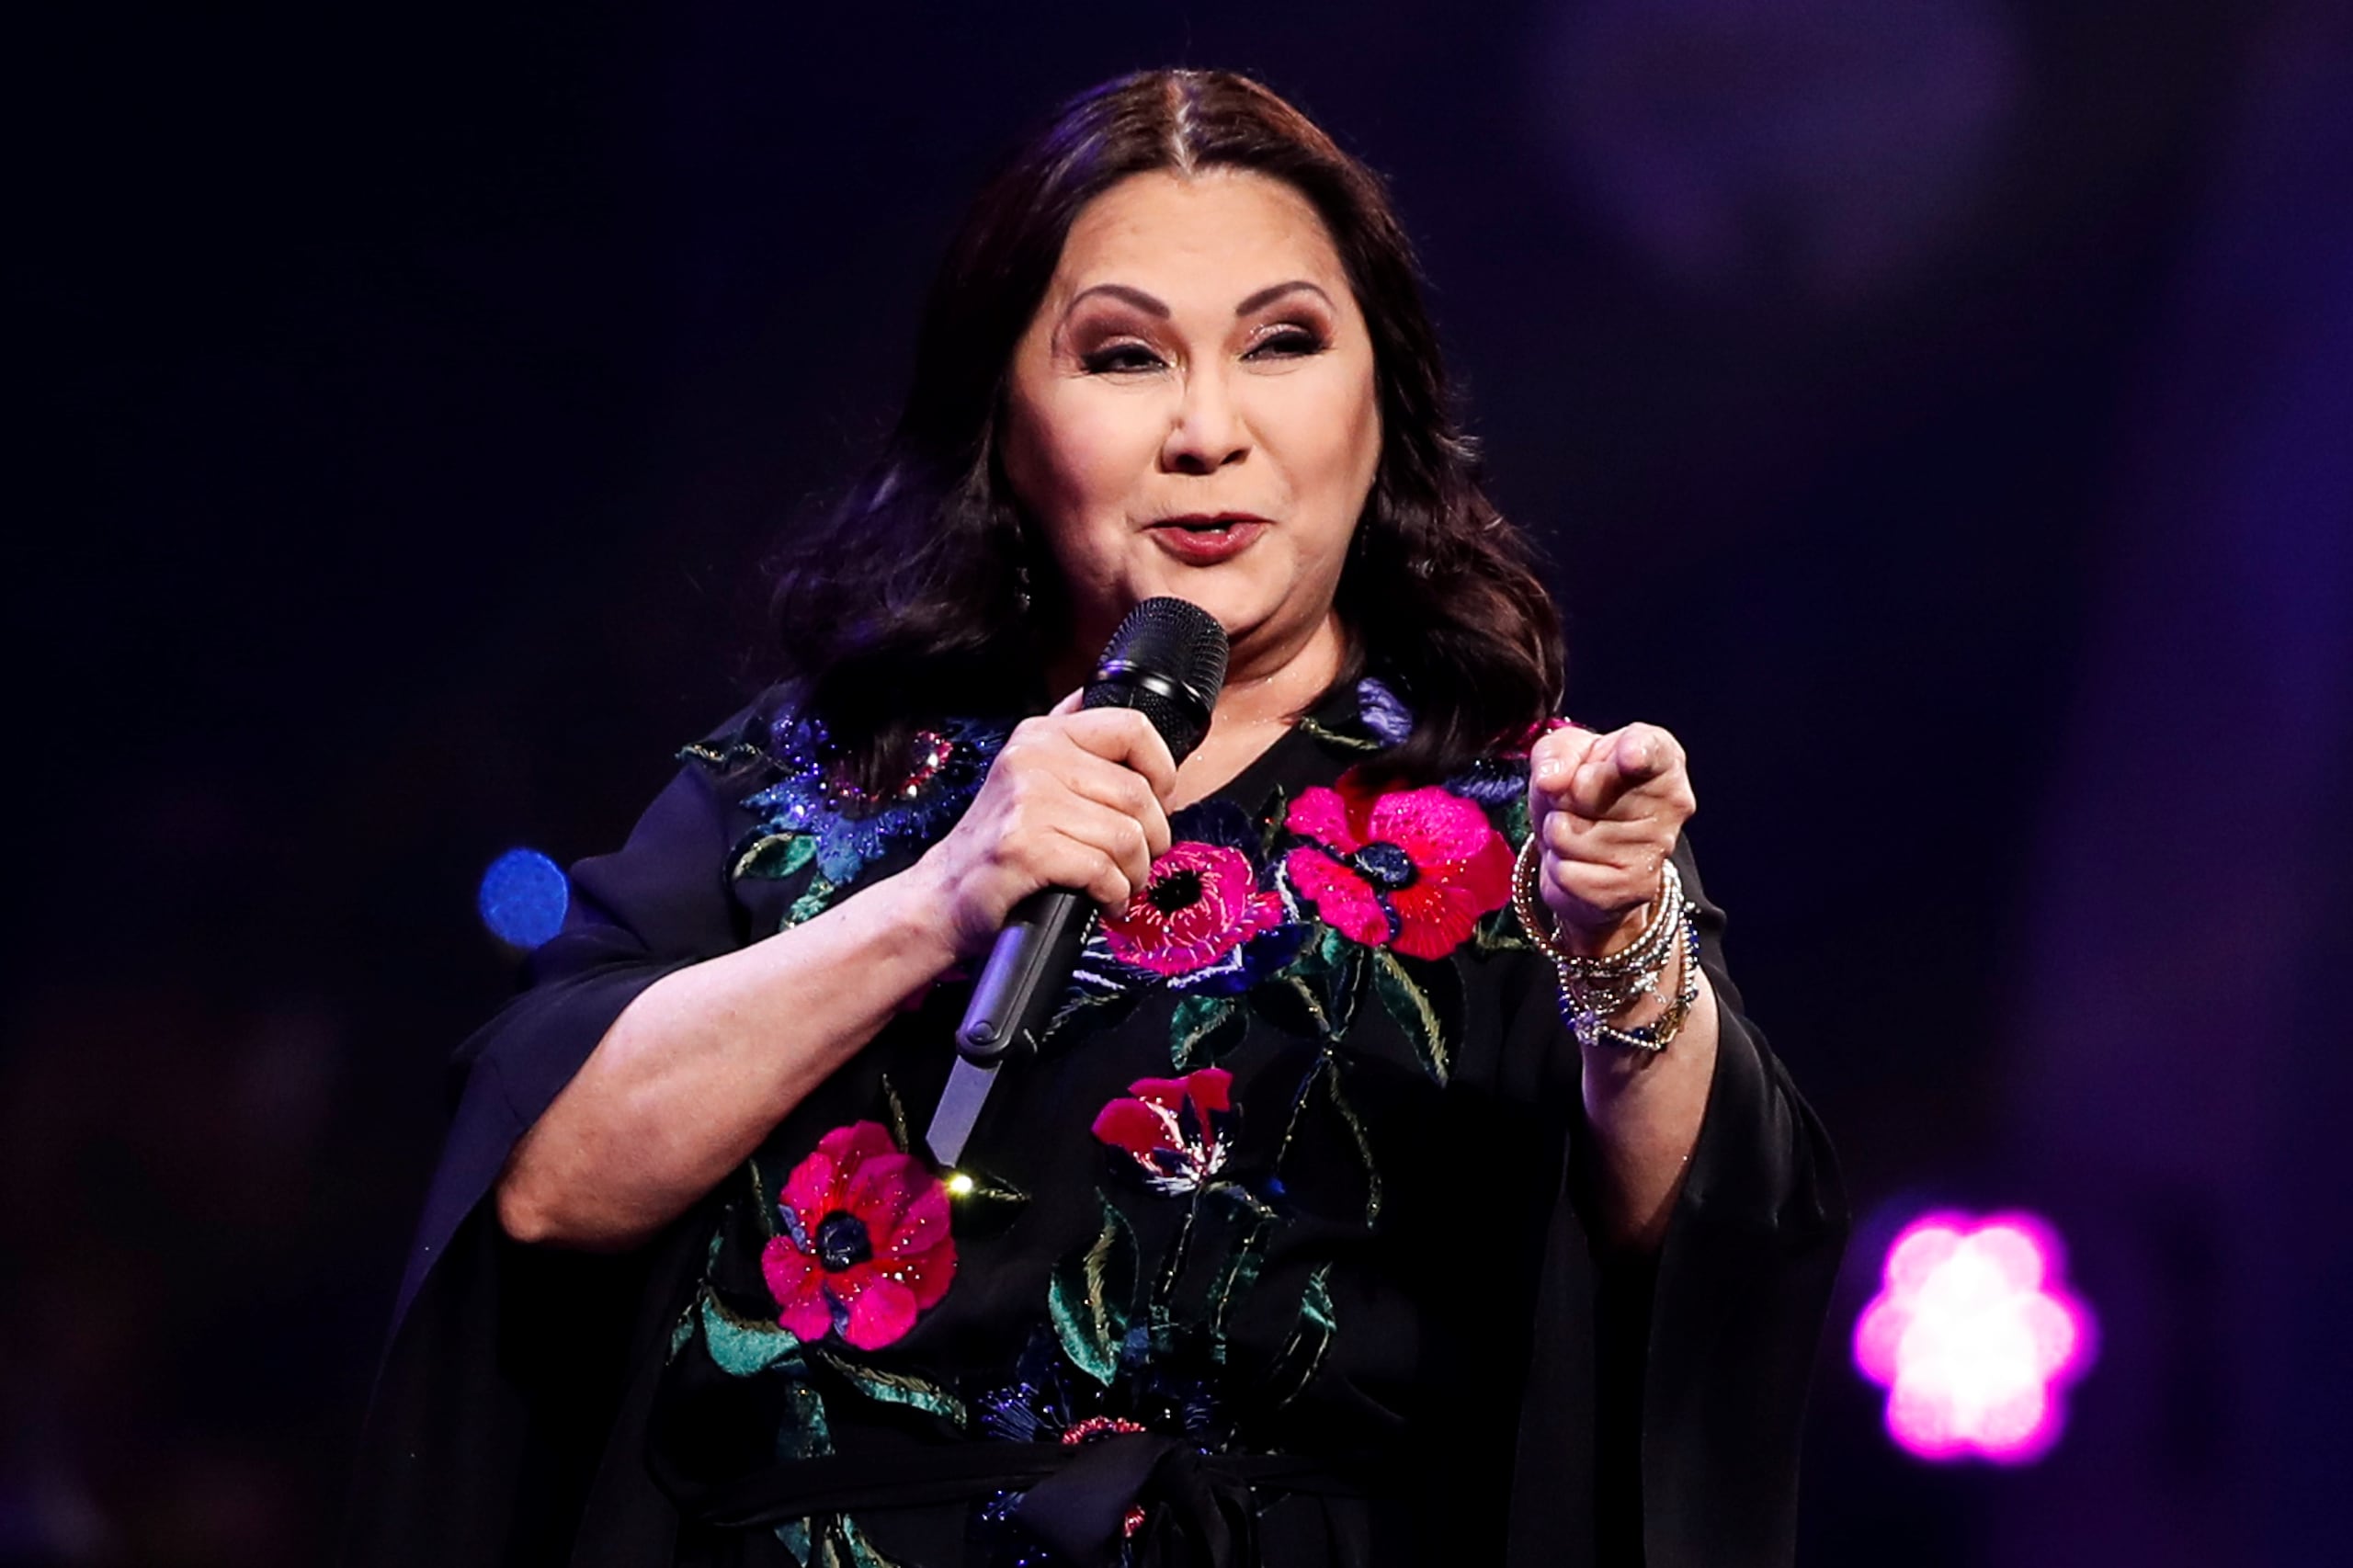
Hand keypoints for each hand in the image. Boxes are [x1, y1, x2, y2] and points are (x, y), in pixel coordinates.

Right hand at [911, 693, 1176, 959]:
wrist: (944, 895)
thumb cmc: (999, 843)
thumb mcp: (1030, 776)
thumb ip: (1072, 742)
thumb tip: (1126, 714)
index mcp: (1042, 735)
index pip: (1133, 728)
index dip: (1162, 769)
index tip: (1160, 800)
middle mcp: (1033, 758)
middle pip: (1138, 793)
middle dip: (1152, 838)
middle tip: (1138, 859)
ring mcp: (1027, 802)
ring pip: (1126, 835)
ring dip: (1134, 872)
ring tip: (1120, 883)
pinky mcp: (1025, 847)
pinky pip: (1103, 870)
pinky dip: (1113, 894)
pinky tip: (1102, 899)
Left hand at [1527, 722, 1696, 955]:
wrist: (1592, 851)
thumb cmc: (1583, 789)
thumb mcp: (1565, 754)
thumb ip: (1555, 754)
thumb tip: (1549, 781)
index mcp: (1660, 756)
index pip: (1651, 749)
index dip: (1638, 752)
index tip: (1630, 756)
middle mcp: (1671, 801)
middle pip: (1583, 791)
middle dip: (1562, 798)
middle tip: (1578, 801)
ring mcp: (1657, 848)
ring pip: (1567, 835)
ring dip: (1557, 834)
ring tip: (1578, 831)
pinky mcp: (1636, 887)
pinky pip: (1567, 874)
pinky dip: (1558, 868)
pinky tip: (1579, 862)